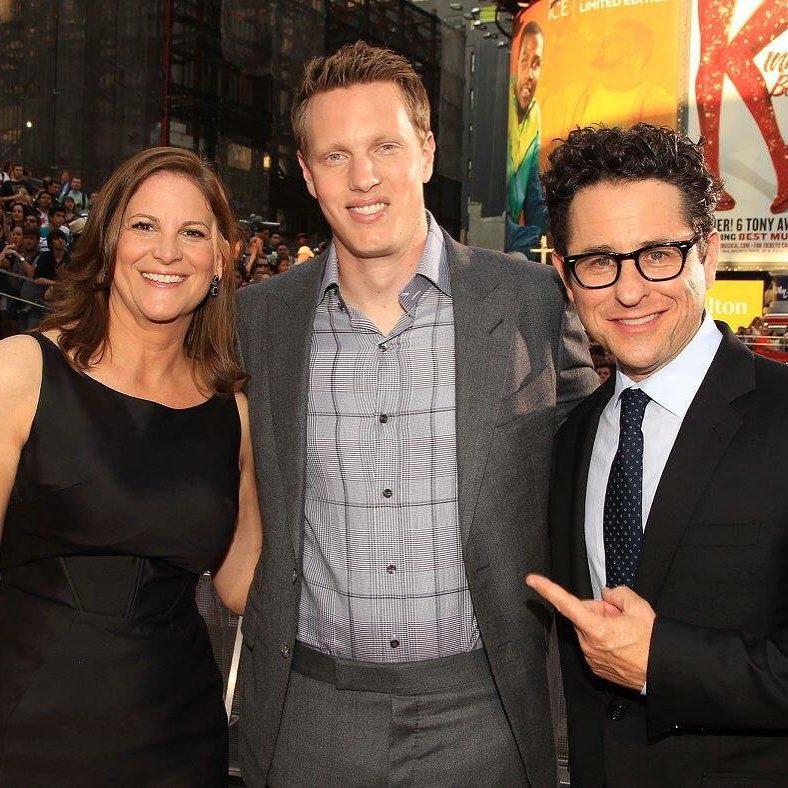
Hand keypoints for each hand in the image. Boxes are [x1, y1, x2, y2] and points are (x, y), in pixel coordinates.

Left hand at [526, 573, 655, 690]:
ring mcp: (591, 658)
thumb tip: (606, 594)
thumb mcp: (639, 608)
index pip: (565, 603)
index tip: (532, 580)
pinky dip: (603, 641)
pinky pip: (592, 645)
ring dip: (601, 627)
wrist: (663, 671)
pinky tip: (621, 645)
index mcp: (596, 628)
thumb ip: (618, 594)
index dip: (547, 589)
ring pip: (588, 630)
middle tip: (619, 617)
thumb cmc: (652, 643)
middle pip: (583, 615)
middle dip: (597, 611)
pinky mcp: (595, 668)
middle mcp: (589, 645)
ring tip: (624, 634)